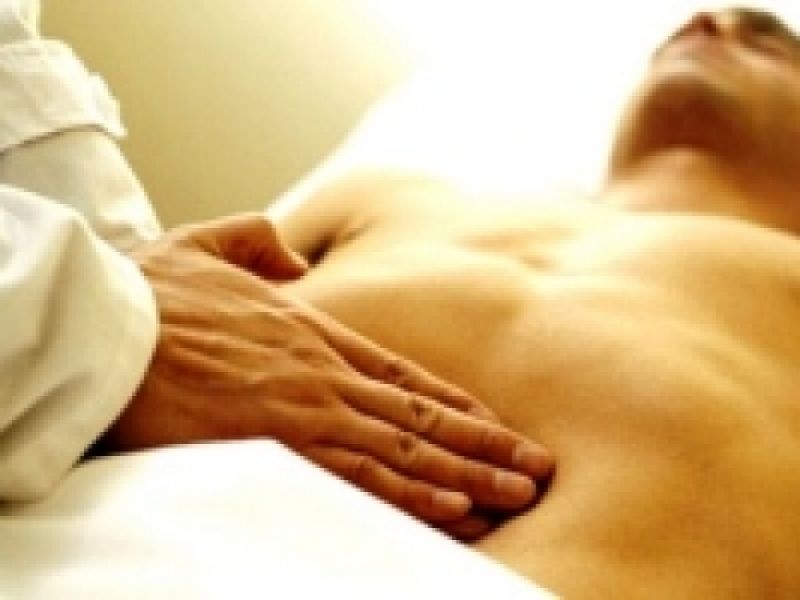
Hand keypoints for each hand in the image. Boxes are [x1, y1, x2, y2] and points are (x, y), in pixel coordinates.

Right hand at [106, 214, 553, 536]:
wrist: (110, 327)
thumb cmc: (152, 295)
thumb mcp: (208, 245)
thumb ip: (257, 243)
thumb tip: (291, 257)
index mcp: (311, 329)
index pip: (403, 372)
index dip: (453, 401)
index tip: (492, 422)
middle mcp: (324, 371)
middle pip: (421, 414)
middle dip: (482, 443)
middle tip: (534, 466)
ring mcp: (309, 407)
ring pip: (408, 448)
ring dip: (466, 473)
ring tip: (515, 493)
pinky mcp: (283, 443)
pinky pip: (364, 476)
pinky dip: (414, 494)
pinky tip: (454, 509)